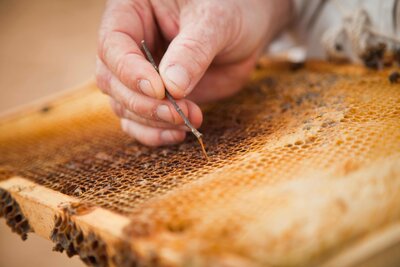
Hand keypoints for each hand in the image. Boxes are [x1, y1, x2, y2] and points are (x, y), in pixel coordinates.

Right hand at [96, 0, 291, 145]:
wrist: (247, 26)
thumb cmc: (230, 8)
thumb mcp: (215, 21)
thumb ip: (192, 51)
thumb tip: (171, 88)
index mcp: (133, 12)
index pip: (113, 44)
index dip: (129, 71)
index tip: (159, 90)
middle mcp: (130, 45)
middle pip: (112, 81)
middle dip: (143, 104)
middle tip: (176, 113)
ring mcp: (141, 74)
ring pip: (124, 106)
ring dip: (151, 122)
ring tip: (186, 121)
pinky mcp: (157, 97)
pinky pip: (142, 122)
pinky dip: (155, 133)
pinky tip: (179, 134)